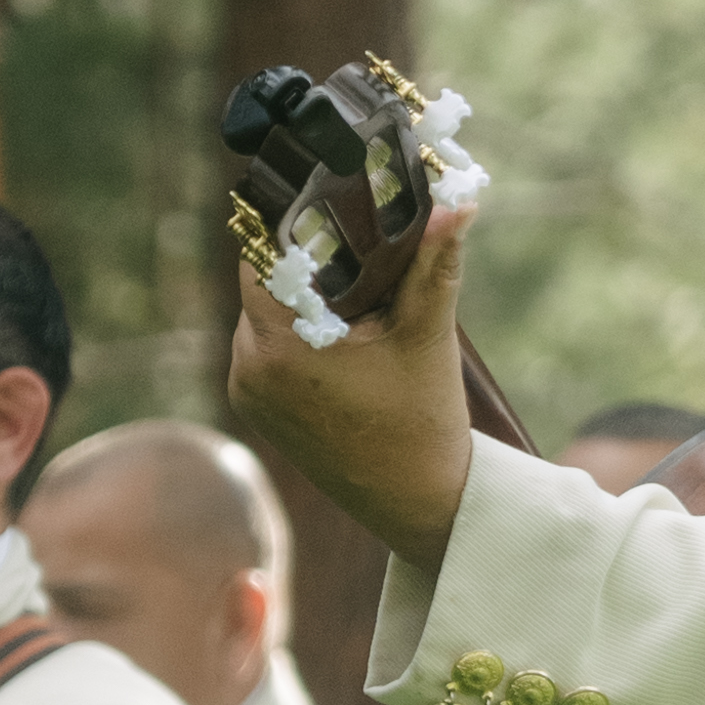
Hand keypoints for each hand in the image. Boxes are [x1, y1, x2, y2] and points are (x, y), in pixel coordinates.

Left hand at [222, 180, 476, 573]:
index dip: (291, 223)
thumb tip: (458, 203)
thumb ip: (434, 264)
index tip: (327, 200)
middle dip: (305, 258)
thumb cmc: (424, 425)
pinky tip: (340, 323)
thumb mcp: (427, 336)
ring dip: (302, 294)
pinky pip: (267, 345)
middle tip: (353, 232)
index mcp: (277, 349)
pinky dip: (297, 329)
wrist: (420, 504)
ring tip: (353, 279)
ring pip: (266, 311)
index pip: (261, 256)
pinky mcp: (256, 407)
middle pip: (264, 282)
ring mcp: (247, 392)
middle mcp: (246, 369)